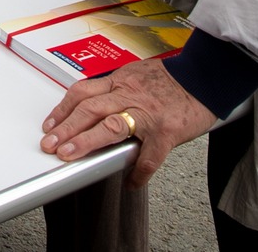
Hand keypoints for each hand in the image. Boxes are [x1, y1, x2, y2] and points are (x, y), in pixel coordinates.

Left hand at [40, 59, 217, 188]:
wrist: (207, 76)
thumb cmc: (176, 78)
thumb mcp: (140, 75)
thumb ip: (119, 88)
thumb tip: (98, 103)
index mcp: (121, 81)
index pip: (83, 92)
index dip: (62, 109)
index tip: (50, 124)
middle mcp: (130, 94)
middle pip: (89, 109)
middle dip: (66, 128)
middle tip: (49, 144)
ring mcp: (147, 113)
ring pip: (110, 126)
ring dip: (86, 142)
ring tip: (69, 156)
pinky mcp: (166, 131)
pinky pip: (149, 157)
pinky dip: (138, 172)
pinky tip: (132, 182)